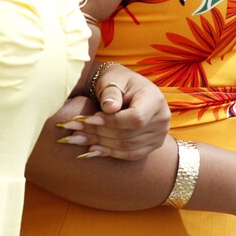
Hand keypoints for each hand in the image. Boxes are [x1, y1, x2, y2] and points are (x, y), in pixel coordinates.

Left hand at [55, 65, 170, 159]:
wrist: (126, 89)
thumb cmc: (117, 81)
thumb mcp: (112, 80)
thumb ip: (110, 92)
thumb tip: (109, 107)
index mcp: (155, 99)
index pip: (136, 118)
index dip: (112, 122)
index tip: (90, 119)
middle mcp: (162, 118)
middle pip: (129, 135)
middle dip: (99, 133)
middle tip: (73, 130)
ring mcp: (159, 134)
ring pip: (127, 147)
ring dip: (100, 144)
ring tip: (76, 139)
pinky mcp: (152, 145)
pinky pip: (130, 155)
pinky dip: (109, 153)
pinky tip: (91, 149)